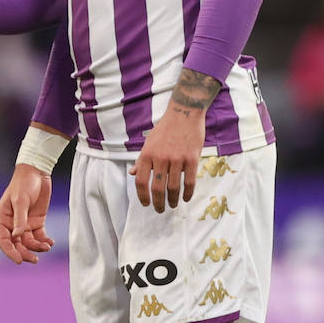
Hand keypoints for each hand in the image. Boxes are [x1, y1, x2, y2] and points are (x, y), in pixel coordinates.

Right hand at [0, 164, 54, 263]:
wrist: (37, 171)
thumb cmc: (23, 183)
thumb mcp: (20, 200)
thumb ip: (20, 219)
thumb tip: (17, 236)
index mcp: (2, 218)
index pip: (2, 240)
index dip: (9, 252)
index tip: (19, 260)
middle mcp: (12, 224)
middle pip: (16, 245)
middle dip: (25, 253)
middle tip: (35, 259)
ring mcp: (24, 224)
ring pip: (28, 243)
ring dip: (37, 248)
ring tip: (46, 246)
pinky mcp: (36, 222)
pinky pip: (39, 237)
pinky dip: (44, 241)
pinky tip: (50, 242)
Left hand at [131, 68, 220, 211]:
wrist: (184, 112)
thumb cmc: (165, 128)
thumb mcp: (149, 142)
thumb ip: (141, 160)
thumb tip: (132, 174)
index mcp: (147, 154)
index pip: (140, 180)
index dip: (142, 196)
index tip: (146, 204)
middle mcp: (160, 157)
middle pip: (157, 188)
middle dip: (158, 203)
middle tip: (160, 210)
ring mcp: (177, 159)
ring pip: (174, 187)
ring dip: (173, 200)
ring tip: (173, 205)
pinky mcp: (192, 158)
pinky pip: (190, 181)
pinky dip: (187, 193)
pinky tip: (186, 198)